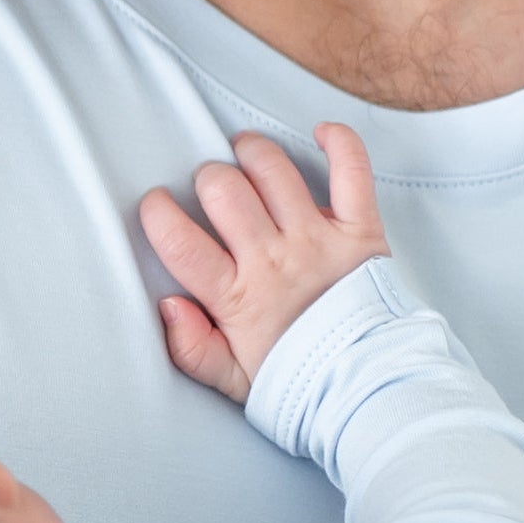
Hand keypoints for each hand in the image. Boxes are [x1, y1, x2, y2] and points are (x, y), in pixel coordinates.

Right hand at [141, 123, 389, 401]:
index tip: (157, 206)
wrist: (366, 388)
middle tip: (211, 189)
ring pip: (273, 169)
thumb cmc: (296, 379)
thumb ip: (191, 347)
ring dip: (252, 152)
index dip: (157, 213)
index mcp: (237, 297)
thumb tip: (167, 305)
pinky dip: (339, 142)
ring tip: (246, 156)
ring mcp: (317, 240)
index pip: (180, 241)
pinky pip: (352, 171)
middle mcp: (274, 260)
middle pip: (223, 190)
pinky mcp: (359, 230)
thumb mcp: (233, 380)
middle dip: (208, 179)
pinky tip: (321, 134)